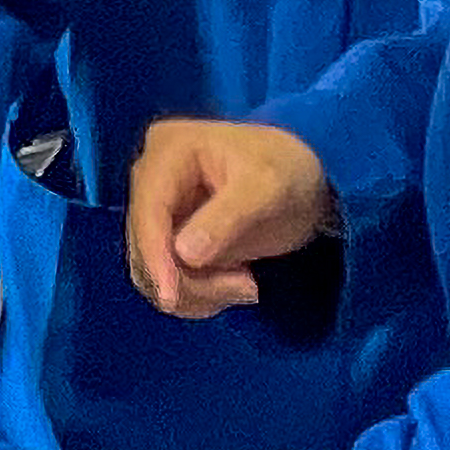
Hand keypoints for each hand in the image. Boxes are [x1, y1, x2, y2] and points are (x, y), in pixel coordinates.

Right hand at [123, 120, 328, 318]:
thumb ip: (228, 217)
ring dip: (199, 293)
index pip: (148, 211)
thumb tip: (183, 254)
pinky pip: (166, 282)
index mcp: (169, 151)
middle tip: (247, 287)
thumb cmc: (288, 174)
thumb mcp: (268, 189)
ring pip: (151, 273)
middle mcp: (151, 181)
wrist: (303, 185)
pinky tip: (237, 282)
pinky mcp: (166, 240)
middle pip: (145, 248)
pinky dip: (200, 296)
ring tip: (248, 284)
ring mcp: (156, 213)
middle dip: (191, 281)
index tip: (171, 298)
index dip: (154, 256)